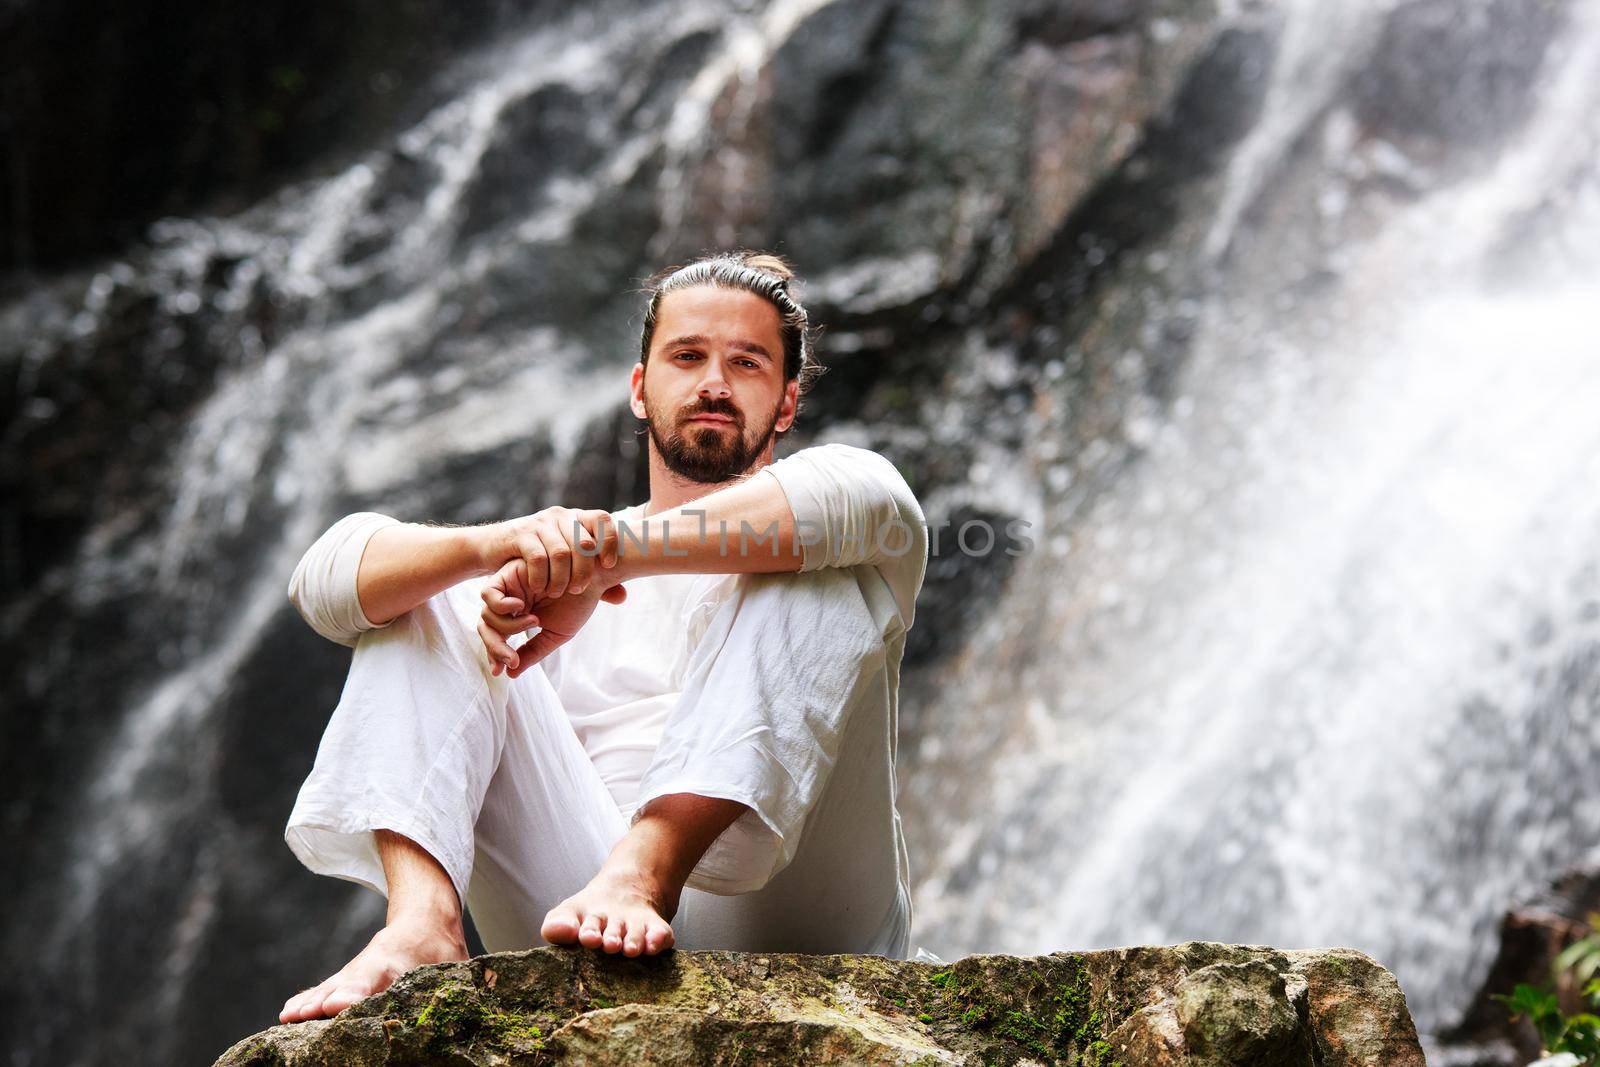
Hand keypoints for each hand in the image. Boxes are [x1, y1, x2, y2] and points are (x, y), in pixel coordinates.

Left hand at [477, 557, 627, 676]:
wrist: (593, 576)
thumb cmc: (579, 602)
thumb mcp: (556, 633)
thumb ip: (534, 650)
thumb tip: (511, 673)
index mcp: (519, 615)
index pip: (497, 637)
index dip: (495, 654)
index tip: (503, 671)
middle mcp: (510, 602)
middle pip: (486, 628)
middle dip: (495, 647)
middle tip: (512, 659)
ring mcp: (508, 588)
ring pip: (486, 614)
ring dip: (508, 626)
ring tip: (534, 621)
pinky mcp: (508, 573)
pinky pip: (488, 593)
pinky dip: (501, 604)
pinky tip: (521, 606)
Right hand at [486, 507, 620, 599]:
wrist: (494, 548)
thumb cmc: (538, 561)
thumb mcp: (568, 568)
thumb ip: (595, 581)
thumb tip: (622, 596)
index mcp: (576, 519)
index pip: (602, 519)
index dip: (610, 540)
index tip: (609, 565)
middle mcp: (561, 516)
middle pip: (583, 541)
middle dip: (584, 570)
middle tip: (578, 590)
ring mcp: (540, 523)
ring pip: (561, 552)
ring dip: (562, 578)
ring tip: (557, 593)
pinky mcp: (520, 534)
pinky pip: (537, 557)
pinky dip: (541, 576)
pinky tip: (539, 587)